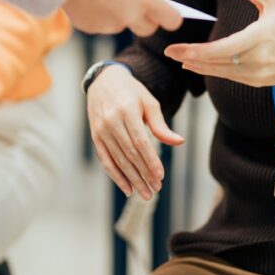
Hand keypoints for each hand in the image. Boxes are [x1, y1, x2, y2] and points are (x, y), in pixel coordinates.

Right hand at [63, 0, 182, 37]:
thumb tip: (145, 0)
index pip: (172, 20)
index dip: (169, 16)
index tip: (165, 11)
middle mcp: (129, 16)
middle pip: (148, 29)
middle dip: (144, 19)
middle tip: (133, 3)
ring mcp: (109, 25)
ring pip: (120, 25)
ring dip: (116, 15)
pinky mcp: (90, 28)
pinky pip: (101, 25)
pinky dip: (97, 16)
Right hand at [86, 63, 183, 198]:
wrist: (104, 81)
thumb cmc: (132, 92)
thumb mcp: (149, 102)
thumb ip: (161, 125)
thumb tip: (179, 142)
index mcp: (127, 110)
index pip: (140, 142)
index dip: (150, 161)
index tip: (161, 177)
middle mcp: (111, 121)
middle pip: (129, 154)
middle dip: (143, 174)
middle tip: (155, 190)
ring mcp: (100, 130)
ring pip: (118, 160)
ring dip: (132, 179)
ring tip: (145, 193)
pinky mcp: (95, 136)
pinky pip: (105, 160)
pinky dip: (116, 176)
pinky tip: (127, 188)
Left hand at [164, 0, 274, 87]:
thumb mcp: (273, 1)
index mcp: (259, 38)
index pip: (224, 48)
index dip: (199, 51)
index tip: (179, 49)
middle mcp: (255, 60)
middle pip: (216, 62)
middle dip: (189, 57)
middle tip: (168, 52)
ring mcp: (254, 74)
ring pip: (218, 72)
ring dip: (197, 64)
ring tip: (178, 57)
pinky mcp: (252, 81)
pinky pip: (226, 76)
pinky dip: (209, 70)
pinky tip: (194, 64)